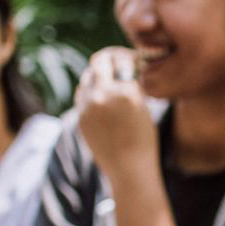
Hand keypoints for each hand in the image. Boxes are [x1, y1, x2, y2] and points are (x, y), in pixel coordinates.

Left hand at [76, 46, 158, 183]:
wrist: (129, 168)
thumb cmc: (144, 139)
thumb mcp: (144, 107)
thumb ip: (131, 86)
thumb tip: (122, 68)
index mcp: (127, 92)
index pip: (122, 60)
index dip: (126, 57)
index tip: (129, 58)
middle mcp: (105, 95)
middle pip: (99, 62)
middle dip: (107, 60)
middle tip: (113, 62)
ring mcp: (89, 106)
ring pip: (87, 78)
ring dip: (96, 76)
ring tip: (107, 80)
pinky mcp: (81, 117)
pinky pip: (82, 94)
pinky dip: (89, 91)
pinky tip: (99, 96)